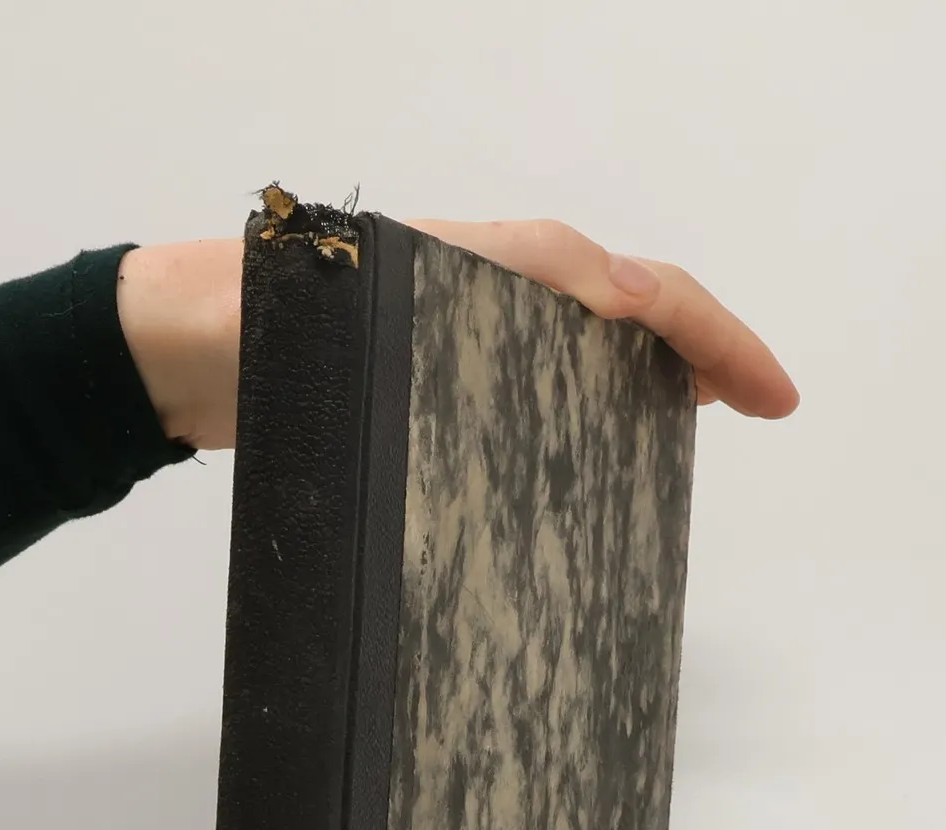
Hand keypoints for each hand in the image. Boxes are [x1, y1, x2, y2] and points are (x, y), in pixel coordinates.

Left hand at [117, 218, 797, 451]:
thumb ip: (478, 306)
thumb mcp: (371, 317)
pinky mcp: (435, 367)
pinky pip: (537, 374)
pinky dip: (586, 399)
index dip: (716, 339)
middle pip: (629, 306)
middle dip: (703, 350)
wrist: (177, 345)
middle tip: (756, 411)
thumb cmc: (259, 329)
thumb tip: (603, 297)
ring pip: (588, 339)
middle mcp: (491, 285)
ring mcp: (466, 324)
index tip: (768, 398)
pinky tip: (593, 448)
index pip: (637, 290)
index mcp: (496, 266)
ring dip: (652, 373)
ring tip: (696, 427)